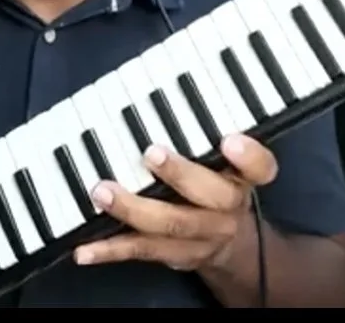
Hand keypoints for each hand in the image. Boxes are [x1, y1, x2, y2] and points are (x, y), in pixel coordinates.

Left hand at [73, 134, 277, 272]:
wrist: (231, 246)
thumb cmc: (217, 186)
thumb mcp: (225, 162)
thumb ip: (205, 134)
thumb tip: (165, 90)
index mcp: (242, 180)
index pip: (260, 168)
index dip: (248, 156)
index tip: (230, 140)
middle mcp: (227, 210)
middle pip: (211, 197)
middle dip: (180, 175)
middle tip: (151, 153)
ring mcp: (201, 238)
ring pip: (169, 226)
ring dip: (133, 209)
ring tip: (103, 192)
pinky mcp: (174, 255)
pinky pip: (140, 252)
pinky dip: (108, 250)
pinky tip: (84, 249)